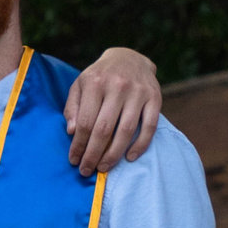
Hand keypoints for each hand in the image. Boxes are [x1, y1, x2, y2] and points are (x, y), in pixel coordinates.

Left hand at [64, 48, 161, 176]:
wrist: (129, 57)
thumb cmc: (100, 76)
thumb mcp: (81, 85)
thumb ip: (73, 107)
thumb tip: (72, 132)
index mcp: (95, 83)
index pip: (86, 122)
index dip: (79, 145)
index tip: (74, 160)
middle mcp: (117, 86)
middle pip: (104, 129)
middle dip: (93, 154)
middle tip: (87, 171)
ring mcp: (138, 92)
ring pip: (125, 131)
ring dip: (114, 155)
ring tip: (104, 168)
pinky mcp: (155, 97)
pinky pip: (149, 127)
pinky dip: (140, 145)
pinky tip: (129, 157)